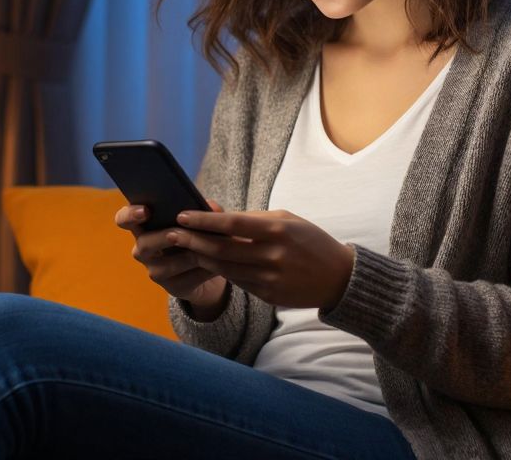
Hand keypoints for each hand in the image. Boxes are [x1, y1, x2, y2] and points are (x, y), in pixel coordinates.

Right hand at [115, 199, 227, 310]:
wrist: (209, 268)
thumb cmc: (198, 235)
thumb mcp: (202, 220)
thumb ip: (204, 210)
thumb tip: (210, 206)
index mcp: (145, 226)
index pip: (124, 219)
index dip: (130, 215)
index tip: (145, 211)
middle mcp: (144, 249)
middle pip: (143, 244)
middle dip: (161, 238)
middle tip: (176, 234)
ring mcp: (155, 270)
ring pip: (167, 264)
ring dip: (189, 254)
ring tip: (209, 248)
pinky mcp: (172, 287)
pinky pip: (186, 278)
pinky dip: (203, 269)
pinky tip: (217, 263)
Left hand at [167, 209, 354, 312]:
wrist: (339, 278)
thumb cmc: (310, 241)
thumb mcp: (287, 220)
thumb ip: (253, 219)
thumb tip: (217, 215)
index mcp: (278, 230)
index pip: (232, 224)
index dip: (204, 221)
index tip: (182, 215)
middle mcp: (272, 255)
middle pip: (222, 249)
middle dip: (193, 241)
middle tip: (171, 233)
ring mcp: (269, 279)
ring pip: (224, 268)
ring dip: (202, 257)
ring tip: (184, 247)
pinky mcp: (267, 296)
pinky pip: (237, 281)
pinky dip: (221, 271)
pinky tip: (208, 262)